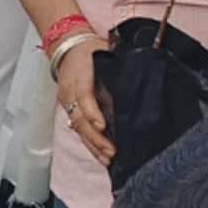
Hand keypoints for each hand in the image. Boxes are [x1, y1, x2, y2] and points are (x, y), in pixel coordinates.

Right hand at [56, 40, 114, 165]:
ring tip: (107, 159)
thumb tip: (140, 83)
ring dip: (92, 145)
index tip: (103, 127)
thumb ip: (118, 67)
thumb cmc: (91, 51)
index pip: (84, 97)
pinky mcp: (69, 109)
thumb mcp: (105, 53)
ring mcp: (67, 102)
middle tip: (112, 152)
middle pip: (79, 119)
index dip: (92, 113)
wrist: (68, 48)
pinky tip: (100, 154)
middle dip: (95, 138)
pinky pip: (77, 128)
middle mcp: (70, 92)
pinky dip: (89, 142)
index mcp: (79, 76)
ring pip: (78, 128)